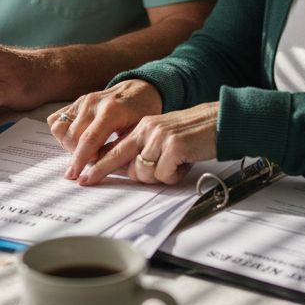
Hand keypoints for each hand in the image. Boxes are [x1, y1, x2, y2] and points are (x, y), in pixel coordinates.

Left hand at [70, 100, 217, 186]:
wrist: (220, 122)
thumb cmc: (195, 134)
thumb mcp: (164, 137)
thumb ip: (145, 149)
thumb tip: (126, 170)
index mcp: (143, 126)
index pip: (114, 146)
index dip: (98, 164)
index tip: (84, 177)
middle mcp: (148, 129)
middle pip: (119, 158)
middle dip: (104, 172)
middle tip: (90, 182)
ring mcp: (160, 137)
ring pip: (143, 173)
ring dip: (158, 177)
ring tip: (173, 166)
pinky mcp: (174, 147)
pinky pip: (163, 175)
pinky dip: (174, 175)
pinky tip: (184, 164)